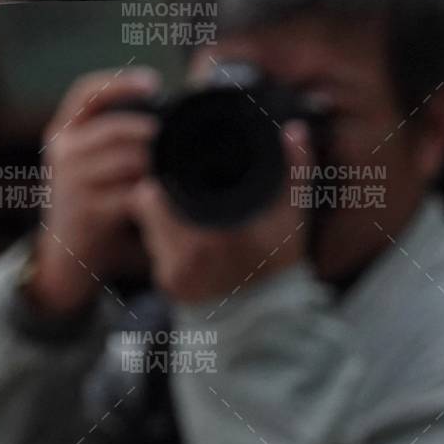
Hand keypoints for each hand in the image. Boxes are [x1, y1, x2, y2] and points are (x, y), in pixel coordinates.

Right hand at [28, 67, 160, 316]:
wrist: (64, 257)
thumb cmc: (91, 202)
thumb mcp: (92, 163)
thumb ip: (119, 139)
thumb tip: (169, 113)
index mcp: (63, 131)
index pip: (87, 93)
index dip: (121, 83)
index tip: (154, 83)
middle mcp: (62, 151)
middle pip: (118, 128)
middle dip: (153, 135)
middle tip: (177, 143)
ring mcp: (70, 182)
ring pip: (129, 160)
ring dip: (157, 167)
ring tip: (172, 173)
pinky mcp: (86, 212)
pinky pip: (131, 194)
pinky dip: (153, 194)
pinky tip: (163, 197)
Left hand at [129, 121, 310, 303]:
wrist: (269, 314)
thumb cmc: (279, 257)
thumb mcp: (291, 213)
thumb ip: (295, 169)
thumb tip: (295, 129)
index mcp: (219, 236)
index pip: (157, 195)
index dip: (161, 180)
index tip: (171, 172)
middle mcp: (192, 258)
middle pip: (148, 206)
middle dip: (159, 193)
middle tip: (175, 187)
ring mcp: (177, 276)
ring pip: (147, 226)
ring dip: (158, 215)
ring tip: (181, 209)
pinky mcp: (169, 287)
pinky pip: (153, 250)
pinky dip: (162, 237)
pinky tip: (184, 233)